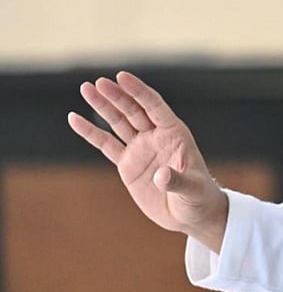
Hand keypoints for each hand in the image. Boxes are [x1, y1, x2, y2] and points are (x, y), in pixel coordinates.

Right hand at [68, 71, 227, 252]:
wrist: (190, 214)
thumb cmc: (199, 198)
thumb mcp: (192, 189)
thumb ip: (177, 181)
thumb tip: (162, 176)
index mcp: (175, 134)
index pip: (154, 106)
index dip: (138, 91)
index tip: (122, 76)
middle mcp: (156, 136)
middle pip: (133, 110)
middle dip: (117, 96)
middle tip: (99, 82)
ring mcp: (141, 148)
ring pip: (118, 122)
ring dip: (103, 106)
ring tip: (86, 88)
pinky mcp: (127, 164)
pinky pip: (106, 145)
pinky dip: (91, 132)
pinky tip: (75, 119)